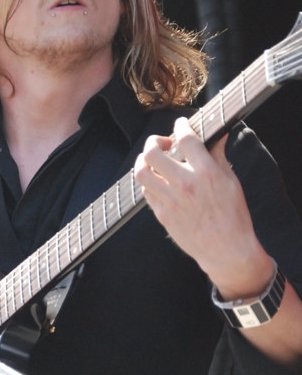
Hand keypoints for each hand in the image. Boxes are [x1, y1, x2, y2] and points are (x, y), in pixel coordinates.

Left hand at [133, 117, 272, 298]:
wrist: (226, 250)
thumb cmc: (233, 216)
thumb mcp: (231, 182)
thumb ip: (219, 156)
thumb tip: (219, 135)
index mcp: (206, 173)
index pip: (186, 139)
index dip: (180, 126)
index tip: (180, 124)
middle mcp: (185, 185)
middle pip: (153, 153)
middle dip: (153, 142)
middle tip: (162, 143)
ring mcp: (170, 201)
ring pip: (141, 173)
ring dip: (143, 162)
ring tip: (152, 161)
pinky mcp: (162, 215)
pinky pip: (146, 192)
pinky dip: (149, 182)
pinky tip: (157, 181)